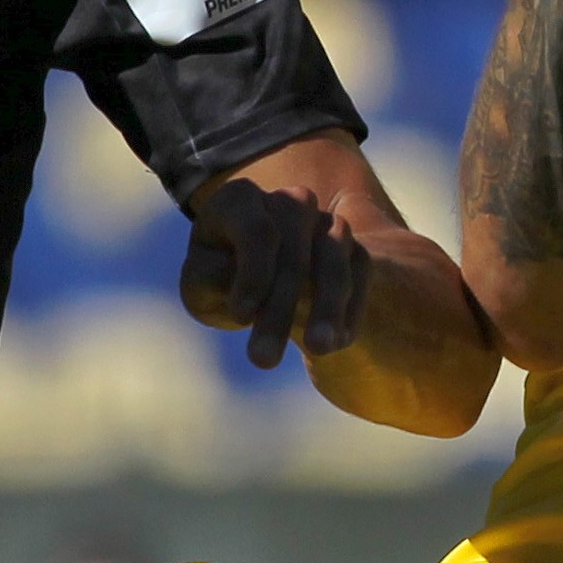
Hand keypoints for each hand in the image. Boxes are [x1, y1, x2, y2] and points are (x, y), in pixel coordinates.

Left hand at [180, 174, 370, 369]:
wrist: (260, 282)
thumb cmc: (220, 279)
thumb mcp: (202, 283)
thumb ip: (211, 279)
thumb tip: (240, 288)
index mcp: (240, 201)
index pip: (256, 230)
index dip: (252, 273)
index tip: (241, 319)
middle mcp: (288, 203)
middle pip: (293, 251)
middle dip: (281, 307)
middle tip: (263, 360)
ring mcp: (325, 223)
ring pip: (333, 260)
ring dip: (328, 307)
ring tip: (319, 350)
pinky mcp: (353, 248)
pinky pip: (361, 274)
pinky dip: (351, 309)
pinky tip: (339, 343)